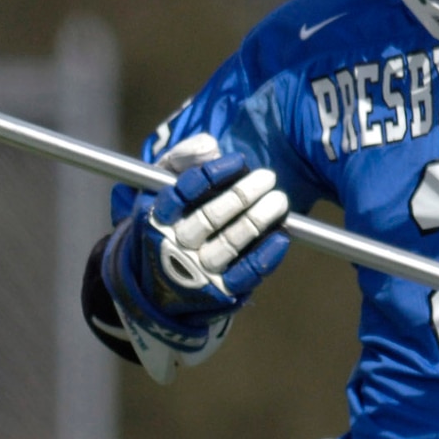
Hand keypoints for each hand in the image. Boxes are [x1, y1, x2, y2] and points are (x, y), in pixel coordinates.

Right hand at [103, 134, 290, 357]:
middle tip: (267, 177)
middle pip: (207, 219)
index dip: (211, 175)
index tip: (238, 161)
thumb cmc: (171, 222)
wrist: (160, 286)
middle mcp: (172, 247)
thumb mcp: (164, 186)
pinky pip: (244, 275)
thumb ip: (182, 158)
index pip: (181, 194)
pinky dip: (265, 256)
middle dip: (240, 196)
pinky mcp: (218, 293)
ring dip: (256, 222)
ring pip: (227, 246)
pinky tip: (281, 236)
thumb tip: (209, 146)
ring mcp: (195, 273)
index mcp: (156, 217)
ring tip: (279, 200)